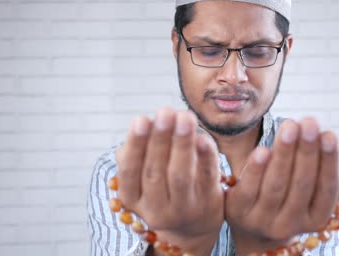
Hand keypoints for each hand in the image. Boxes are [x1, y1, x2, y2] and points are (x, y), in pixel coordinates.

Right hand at [115, 108, 223, 254]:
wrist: (193, 226)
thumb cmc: (162, 189)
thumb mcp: (141, 179)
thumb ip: (138, 153)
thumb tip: (139, 126)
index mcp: (133, 200)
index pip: (130, 172)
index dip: (135, 146)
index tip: (140, 119)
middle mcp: (155, 209)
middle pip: (155, 172)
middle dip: (160, 139)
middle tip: (165, 111)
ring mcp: (184, 209)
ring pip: (180, 175)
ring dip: (182, 143)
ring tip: (185, 116)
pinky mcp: (208, 203)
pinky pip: (207, 177)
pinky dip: (206, 157)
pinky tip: (204, 137)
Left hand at [225, 118, 338, 254]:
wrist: (249, 229)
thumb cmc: (285, 202)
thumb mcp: (307, 198)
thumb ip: (325, 186)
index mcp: (314, 220)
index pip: (326, 191)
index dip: (329, 162)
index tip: (329, 134)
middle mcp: (290, 225)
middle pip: (301, 185)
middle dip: (307, 151)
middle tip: (310, 122)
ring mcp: (262, 221)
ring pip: (276, 184)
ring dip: (284, 152)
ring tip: (290, 125)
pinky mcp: (238, 212)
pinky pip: (249, 188)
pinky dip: (256, 169)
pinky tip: (263, 149)